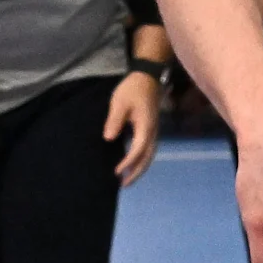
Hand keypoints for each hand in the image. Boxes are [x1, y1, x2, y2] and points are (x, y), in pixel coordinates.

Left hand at [105, 67, 164, 185]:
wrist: (148, 77)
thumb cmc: (132, 89)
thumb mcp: (120, 103)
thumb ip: (114, 121)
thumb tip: (109, 138)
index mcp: (146, 126)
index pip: (139, 149)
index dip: (128, 162)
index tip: (117, 172)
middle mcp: (153, 132)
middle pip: (148, 157)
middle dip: (136, 172)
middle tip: (123, 185)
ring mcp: (154, 131)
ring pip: (150, 155)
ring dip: (139, 168)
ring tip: (127, 180)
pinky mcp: (151, 129)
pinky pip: (148, 149)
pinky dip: (141, 160)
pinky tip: (132, 164)